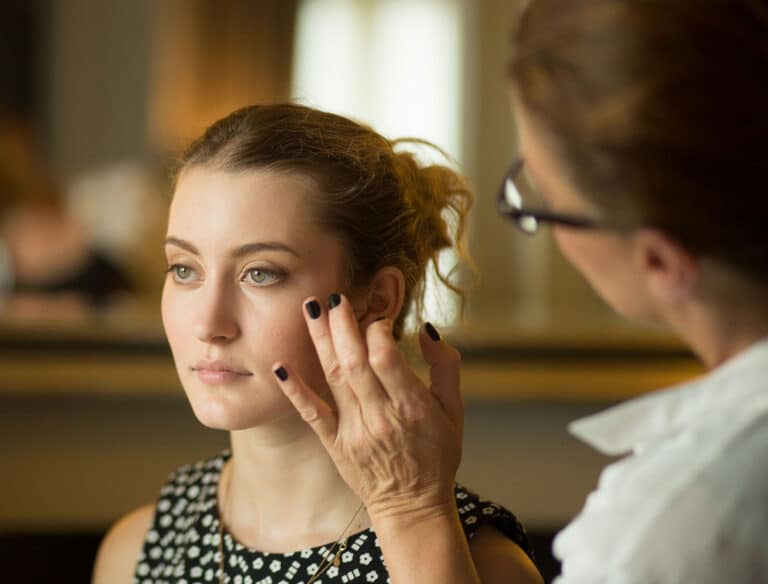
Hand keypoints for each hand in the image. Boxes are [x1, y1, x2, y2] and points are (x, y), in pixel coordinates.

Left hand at [273, 293, 463, 521]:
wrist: (413, 506)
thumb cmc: (437, 454)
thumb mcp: (455, 410)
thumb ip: (444, 365)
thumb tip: (426, 327)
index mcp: (411, 406)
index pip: (386, 356)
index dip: (378, 329)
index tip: (378, 316)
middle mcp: (380, 416)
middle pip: (354, 361)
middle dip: (342, 324)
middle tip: (335, 297)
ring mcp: (354, 430)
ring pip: (332, 377)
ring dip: (320, 340)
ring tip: (311, 308)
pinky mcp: (335, 443)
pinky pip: (311, 413)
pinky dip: (295, 389)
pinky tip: (280, 365)